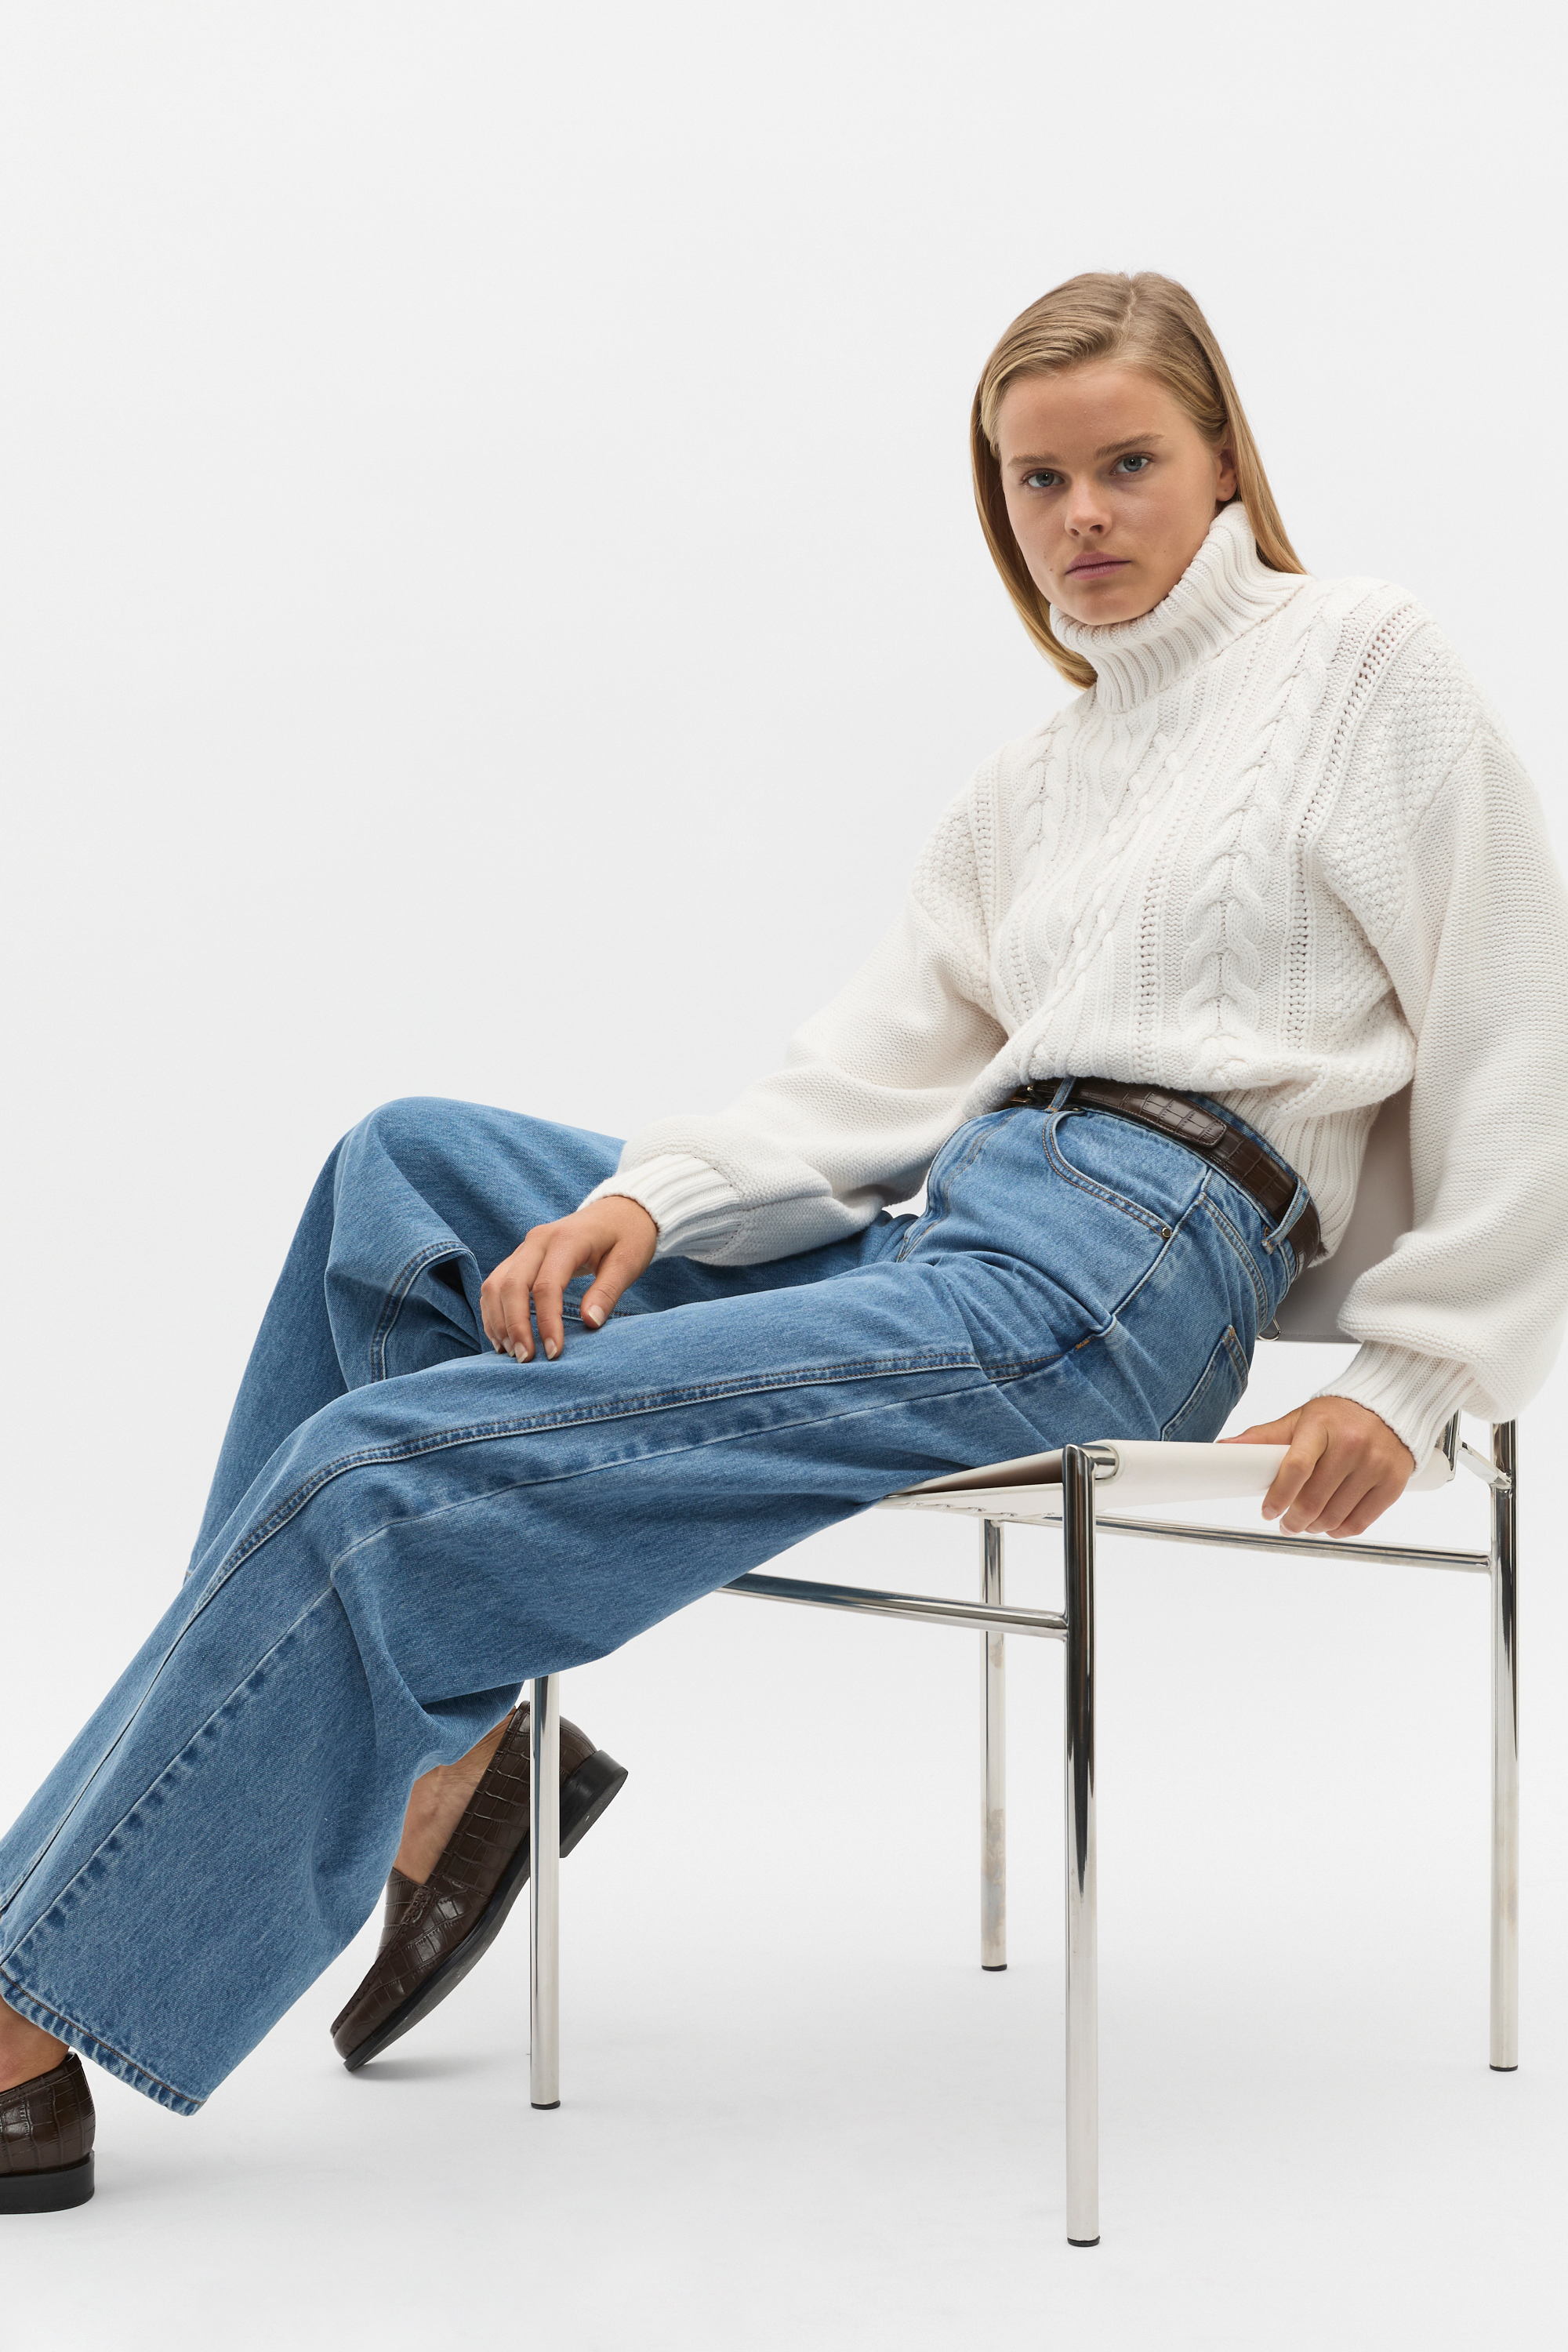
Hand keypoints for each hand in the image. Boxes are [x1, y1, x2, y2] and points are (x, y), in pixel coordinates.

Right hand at [480, 1196, 657, 1362]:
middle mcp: (538, 1240)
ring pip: (495, 1285)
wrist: (619, 1211)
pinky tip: (504, 1338)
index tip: (555, 1353)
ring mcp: (525, 1247)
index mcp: (567, 1240)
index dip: (547, 1322)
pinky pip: (496, 1284)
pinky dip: (494, 1312)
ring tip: (511, 1353)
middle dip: (514, 1326)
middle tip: (526, 1359)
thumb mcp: (628, 1262)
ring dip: (498, 1321)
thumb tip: (589, 1323)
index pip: (546, 1286)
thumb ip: (608, 1292)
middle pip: (511, 1285)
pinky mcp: (520, 1257)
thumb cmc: (628, 1236)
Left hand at [1222, 1396, 1415, 1535]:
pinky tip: (1330, 1526)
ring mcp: (1376, 1465)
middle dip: (1293, 1520)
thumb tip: (1225, 1448)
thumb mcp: (1300, 1419)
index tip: (1268, 1511)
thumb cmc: (1338, 1416)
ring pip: (1335, 1516)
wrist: (1390, 1407)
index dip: (1278, 1496)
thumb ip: (1264, 1437)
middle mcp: (1352, 1445)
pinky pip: (1361, 1522)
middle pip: (1314, 1499)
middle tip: (1285, 1524)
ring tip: (1305, 1524)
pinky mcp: (1393, 1483)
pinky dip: (1340, 1531)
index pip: (1296, 1467)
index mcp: (1322, 1426)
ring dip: (1314, 1528)